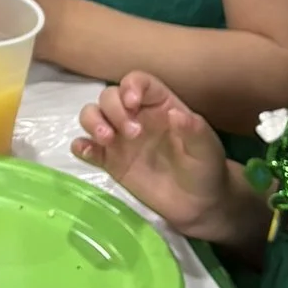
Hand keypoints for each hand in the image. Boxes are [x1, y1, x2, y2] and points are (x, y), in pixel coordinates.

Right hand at [70, 70, 238, 237]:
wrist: (198, 205)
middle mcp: (135, 116)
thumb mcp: (207, 150)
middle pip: (109, 97)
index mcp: (159, 105)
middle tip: (133, 134)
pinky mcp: (110, 161)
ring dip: (93, 122)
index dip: (131, 86)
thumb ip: (194, 131)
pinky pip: (86, 147)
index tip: (133, 102)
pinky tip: (86, 152)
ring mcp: (120, 138)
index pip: (139, 82)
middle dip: (114, 110)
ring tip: (106, 140)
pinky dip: (81, 146)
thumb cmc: (205, 170)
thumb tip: (176, 114)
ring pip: (92, 116)